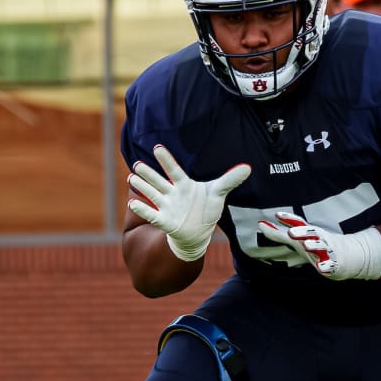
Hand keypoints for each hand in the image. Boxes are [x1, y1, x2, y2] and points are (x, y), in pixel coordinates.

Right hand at [128, 145, 250, 261]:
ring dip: (142, 186)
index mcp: (184, 184)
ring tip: (132, 177)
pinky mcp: (164, 220)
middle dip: (148, 173)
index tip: (158, 148)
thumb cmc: (207, 209)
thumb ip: (230, 179)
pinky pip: (151, 214)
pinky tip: (133, 202)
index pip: (174, 170)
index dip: (167, 160)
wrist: (199, 232)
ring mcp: (166, 206)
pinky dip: (143, 209)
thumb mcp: (218, 193)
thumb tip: (248, 167)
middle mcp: (172, 193)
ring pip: (152, 194)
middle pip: (158, 181)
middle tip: (137, 164)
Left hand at [258, 212, 380, 279]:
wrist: (348, 255)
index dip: (289, 218)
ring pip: (322, 247)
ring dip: (314, 246)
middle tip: (290, 232)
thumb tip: (260, 224)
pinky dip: (326, 266)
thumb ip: (278, 234)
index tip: (277, 215)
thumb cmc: (317, 246)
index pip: (299, 223)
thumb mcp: (298, 239)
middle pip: (311, 233)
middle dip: (301, 232)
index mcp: (309, 233)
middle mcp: (319, 239)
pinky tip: (320, 268)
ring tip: (306, 245)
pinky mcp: (335, 264)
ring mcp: (328, 251)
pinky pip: (331, 265)